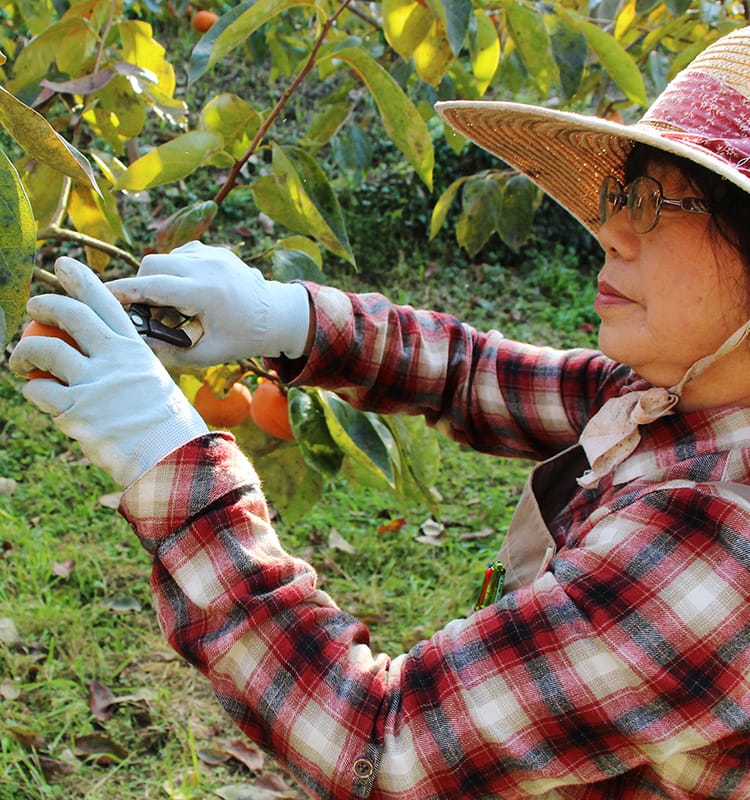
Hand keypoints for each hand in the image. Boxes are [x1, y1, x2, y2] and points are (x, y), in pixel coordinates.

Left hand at [9, 257, 208, 486]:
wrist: (172, 457)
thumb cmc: (167, 426)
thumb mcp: (153, 384)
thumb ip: (125, 367)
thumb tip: (95, 361)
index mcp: (135, 349)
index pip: (105, 303)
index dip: (80, 279)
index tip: (63, 265)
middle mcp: (114, 359)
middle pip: (69, 315)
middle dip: (43, 305)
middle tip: (33, 309)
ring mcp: (94, 383)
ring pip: (42, 350)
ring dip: (22, 352)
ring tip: (18, 362)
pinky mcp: (76, 410)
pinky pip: (38, 391)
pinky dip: (32, 391)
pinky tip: (37, 395)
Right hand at [107, 240, 311, 366]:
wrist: (279, 315)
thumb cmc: (243, 338)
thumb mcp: (208, 354)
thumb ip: (170, 353)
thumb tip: (136, 345)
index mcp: (206, 292)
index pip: (152, 285)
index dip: (123, 290)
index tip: (100, 294)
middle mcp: (207, 266)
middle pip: (153, 264)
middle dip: (141, 284)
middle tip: (147, 310)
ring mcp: (213, 254)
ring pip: (166, 256)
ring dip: (160, 277)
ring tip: (173, 305)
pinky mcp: (216, 250)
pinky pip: (183, 254)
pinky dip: (176, 270)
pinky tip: (189, 292)